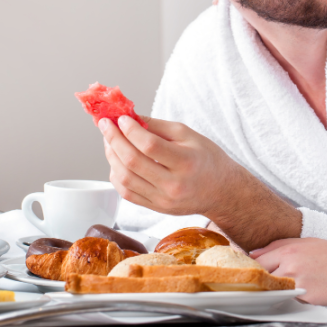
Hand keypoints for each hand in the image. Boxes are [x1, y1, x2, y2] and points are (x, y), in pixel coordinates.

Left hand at [100, 115, 300, 249]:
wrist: (221, 191)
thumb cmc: (207, 159)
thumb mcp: (189, 135)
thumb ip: (158, 126)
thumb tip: (130, 118)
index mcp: (186, 162)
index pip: (150, 146)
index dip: (131, 130)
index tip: (121, 118)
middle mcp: (174, 184)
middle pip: (133, 162)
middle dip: (114, 140)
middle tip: (106, 125)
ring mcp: (163, 200)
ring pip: (125, 179)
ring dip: (111, 156)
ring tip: (109, 141)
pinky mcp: (156, 208)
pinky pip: (127, 193)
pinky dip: (116, 175)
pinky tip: (116, 161)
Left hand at [251, 238, 326, 306]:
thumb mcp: (309, 242)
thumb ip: (281, 246)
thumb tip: (255, 253)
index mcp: (289, 249)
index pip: (258, 258)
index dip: (253, 265)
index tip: (250, 269)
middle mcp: (290, 264)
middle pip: (261, 273)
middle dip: (259, 278)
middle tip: (261, 281)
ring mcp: (296, 281)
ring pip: (272, 287)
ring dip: (272, 289)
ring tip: (281, 287)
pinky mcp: (304, 297)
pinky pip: (288, 298)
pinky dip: (287, 297)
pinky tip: (295, 294)